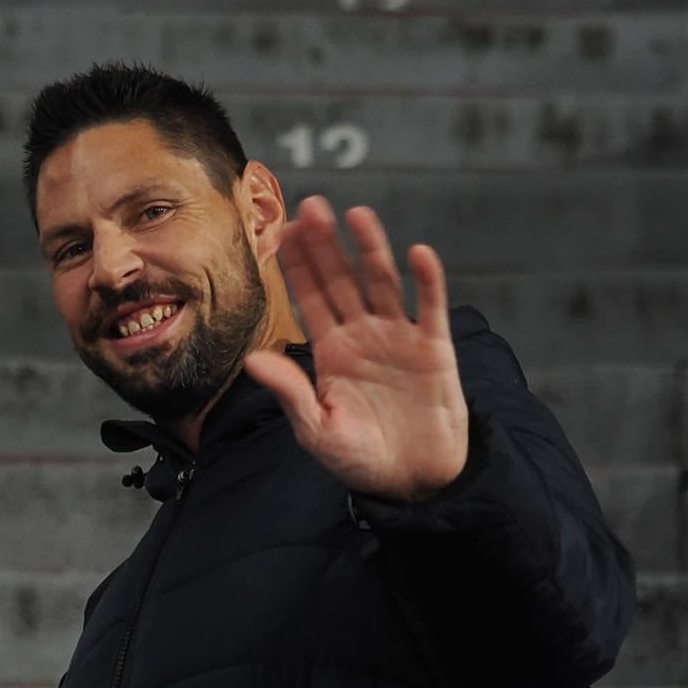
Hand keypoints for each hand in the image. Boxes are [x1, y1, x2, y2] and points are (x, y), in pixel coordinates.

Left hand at [246, 196, 469, 502]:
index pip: (310, 298)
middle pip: (342, 280)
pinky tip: (418, 254)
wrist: (413, 481)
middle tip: (312, 206)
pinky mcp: (434, 348)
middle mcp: (363, 334)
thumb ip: (290, 393)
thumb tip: (253, 360)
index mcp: (331, 350)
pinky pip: (430, 308)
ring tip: (357, 216)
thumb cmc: (361, 458)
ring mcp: (399, 337)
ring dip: (372, 250)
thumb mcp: (317, 431)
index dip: (298, 265)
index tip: (282, 231)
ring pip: (383, 284)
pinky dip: (427, 281)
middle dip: (327, 245)